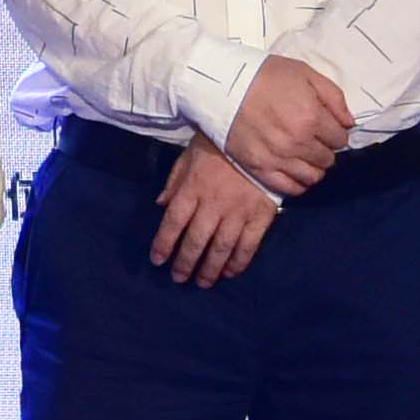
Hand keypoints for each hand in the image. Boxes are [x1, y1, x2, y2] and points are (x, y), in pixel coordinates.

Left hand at [146, 136, 284, 286]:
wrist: (262, 138)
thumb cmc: (220, 144)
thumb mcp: (190, 155)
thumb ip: (174, 181)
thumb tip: (160, 205)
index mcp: (193, 187)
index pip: (173, 222)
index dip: (163, 243)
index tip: (157, 260)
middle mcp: (214, 204)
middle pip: (195, 240)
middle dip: (185, 263)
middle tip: (179, 279)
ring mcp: (239, 212)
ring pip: (221, 248)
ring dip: (210, 269)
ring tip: (202, 282)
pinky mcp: (260, 216)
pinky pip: (248, 246)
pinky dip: (238, 262)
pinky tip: (229, 273)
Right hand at [219, 56, 354, 198]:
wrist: (221, 84)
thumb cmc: (264, 75)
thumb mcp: (304, 73)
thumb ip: (334, 97)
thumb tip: (349, 123)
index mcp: (312, 118)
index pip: (340, 139)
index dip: (335, 132)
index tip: (325, 127)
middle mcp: (298, 143)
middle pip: (327, 159)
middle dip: (324, 149)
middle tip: (312, 139)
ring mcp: (278, 158)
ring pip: (312, 176)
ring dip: (313, 167)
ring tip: (303, 155)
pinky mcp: (259, 168)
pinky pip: (289, 188)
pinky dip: (297, 183)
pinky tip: (294, 172)